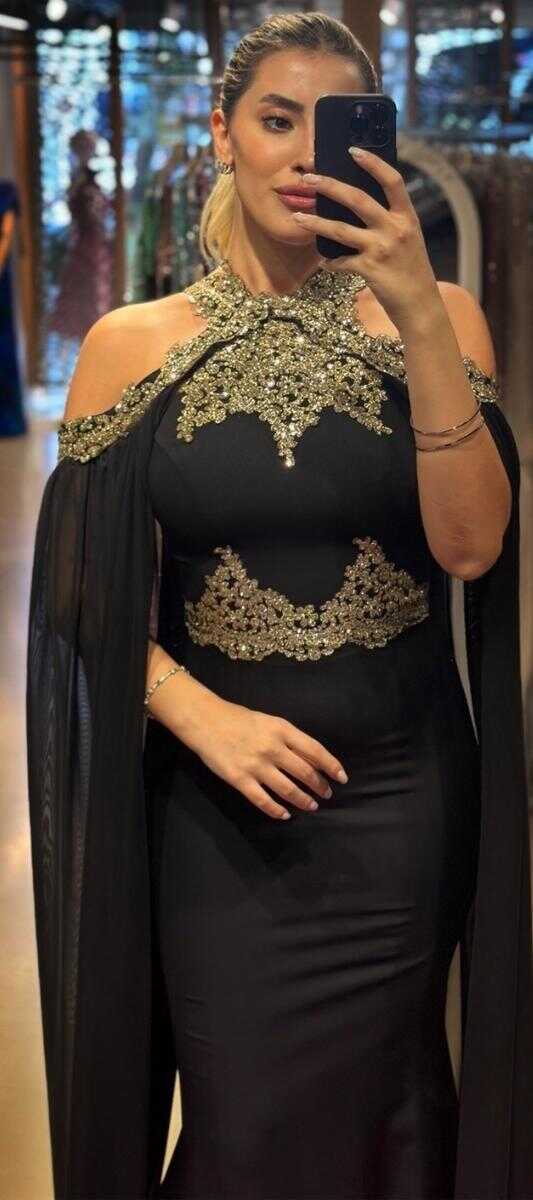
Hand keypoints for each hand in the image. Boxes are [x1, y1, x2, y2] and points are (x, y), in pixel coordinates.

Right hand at [187, 697, 347, 819]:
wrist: (205, 720)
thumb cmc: (238, 718)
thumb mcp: (269, 721)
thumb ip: (288, 739)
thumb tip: (310, 759)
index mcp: (282, 730)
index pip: (315, 751)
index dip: (331, 766)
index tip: (341, 777)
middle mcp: (272, 748)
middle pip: (305, 772)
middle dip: (320, 786)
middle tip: (326, 794)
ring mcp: (256, 765)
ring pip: (287, 789)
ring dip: (303, 800)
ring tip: (312, 806)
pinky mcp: (240, 779)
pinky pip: (262, 800)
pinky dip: (276, 810)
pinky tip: (285, 815)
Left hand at [294, 147, 439, 329]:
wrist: (420, 305)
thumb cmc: (412, 270)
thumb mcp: (409, 239)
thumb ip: (391, 221)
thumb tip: (360, 205)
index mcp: (407, 217)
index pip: (392, 181)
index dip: (373, 163)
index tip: (353, 150)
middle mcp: (395, 229)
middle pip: (357, 198)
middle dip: (329, 186)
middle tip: (308, 179)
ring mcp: (381, 249)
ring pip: (340, 230)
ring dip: (315, 223)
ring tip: (298, 218)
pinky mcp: (369, 269)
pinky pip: (341, 262)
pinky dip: (330, 262)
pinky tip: (324, 262)